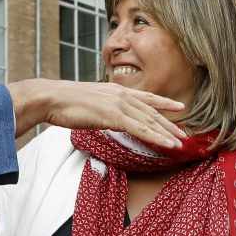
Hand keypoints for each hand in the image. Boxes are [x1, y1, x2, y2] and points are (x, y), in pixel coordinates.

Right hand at [9, 79, 186, 145]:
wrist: (51, 98)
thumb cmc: (63, 103)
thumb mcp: (88, 102)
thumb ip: (102, 107)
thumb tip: (105, 115)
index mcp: (116, 90)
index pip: (146, 97)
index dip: (164, 102)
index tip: (179, 107)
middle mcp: (121, 94)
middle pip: (152, 111)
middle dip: (170, 123)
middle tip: (184, 134)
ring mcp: (119, 104)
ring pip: (150, 121)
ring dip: (167, 133)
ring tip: (181, 143)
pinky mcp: (114, 116)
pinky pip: (141, 129)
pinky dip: (157, 137)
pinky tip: (167, 144)